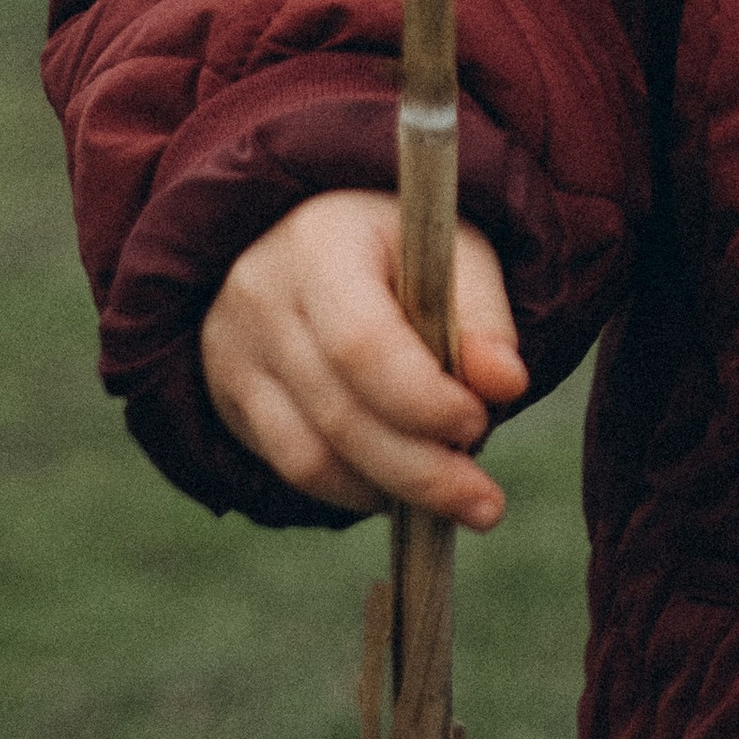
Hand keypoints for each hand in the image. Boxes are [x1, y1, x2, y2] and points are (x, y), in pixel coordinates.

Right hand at [200, 188, 527, 528]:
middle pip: (339, 413)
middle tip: (485, 501)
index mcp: (319, 245)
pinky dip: (352, 489)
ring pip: (310, 456)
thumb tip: (506, 384)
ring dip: (391, 489)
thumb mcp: (451, 249)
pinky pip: (290, 468)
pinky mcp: (231, 400)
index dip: (423, 398)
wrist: (310, 236)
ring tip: (455, 495)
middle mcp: (261, 299)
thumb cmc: (399, 244)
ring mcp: (233, 354)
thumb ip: (481, 315)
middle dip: (421, 470)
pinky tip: (400, 488)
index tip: (479, 422)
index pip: (362, 344)